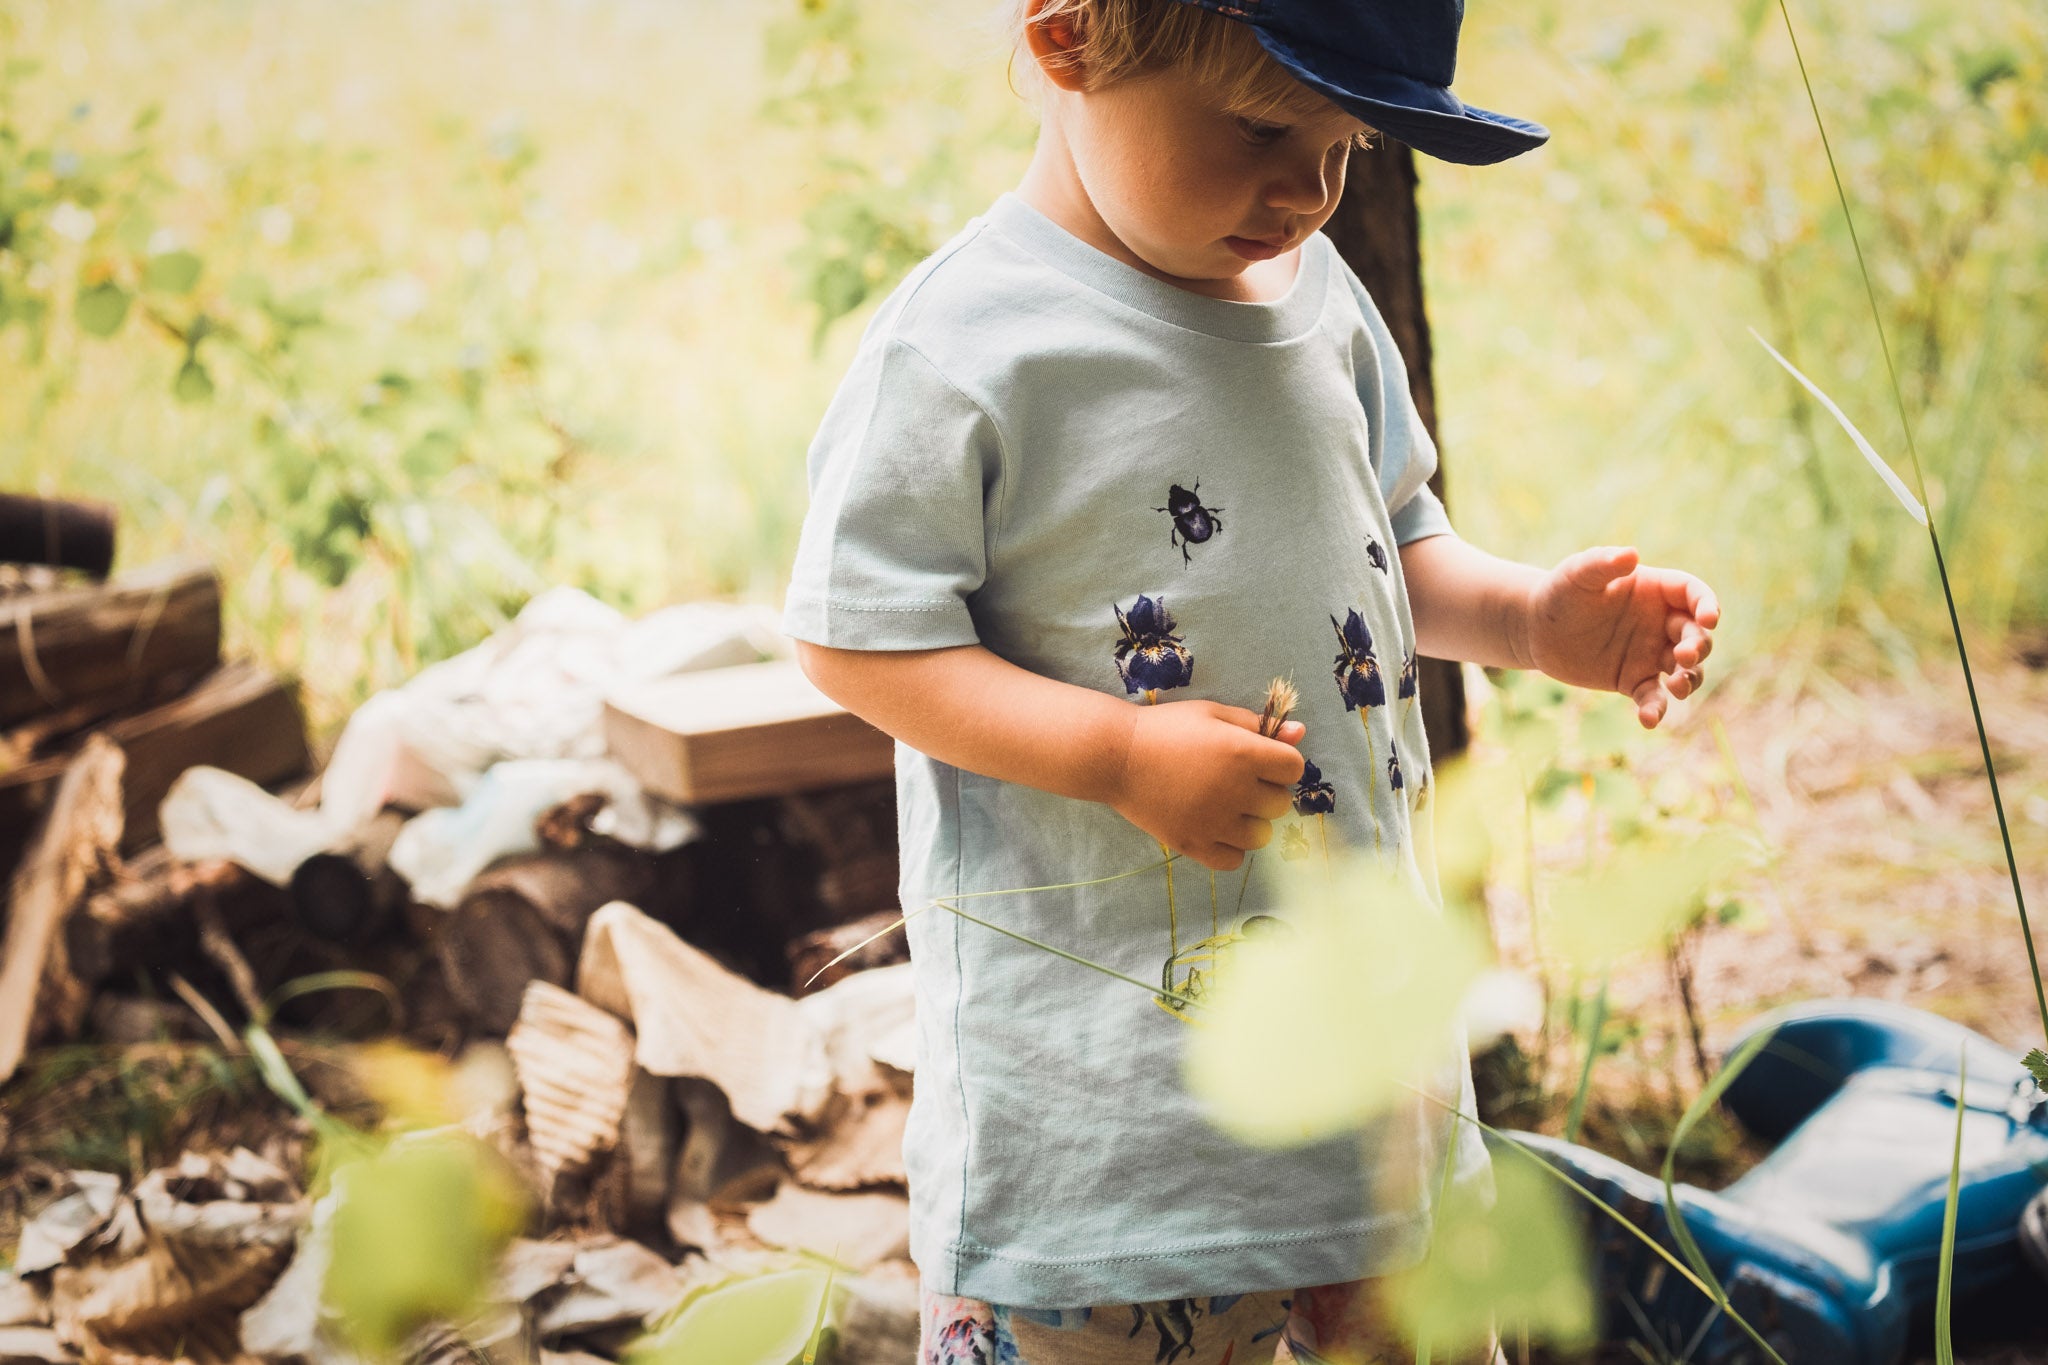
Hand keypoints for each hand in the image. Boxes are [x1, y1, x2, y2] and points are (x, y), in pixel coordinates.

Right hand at [1107, 700, 1306, 870]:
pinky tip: (1215, 828)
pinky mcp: (1192, 844)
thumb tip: (1300, 732)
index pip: (1294, 768)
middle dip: (1266, 791)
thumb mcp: (1213, 714)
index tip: (1262, 760)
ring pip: (1261, 836)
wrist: (1116, 757)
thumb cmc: (1167, 728)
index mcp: (1243, 752)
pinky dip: (1230, 847)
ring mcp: (1213, 822)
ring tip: (1227, 806)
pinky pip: (1234, 860)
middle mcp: (1234, 790)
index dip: (1281, 763)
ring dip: (1251, 821)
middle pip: (1281, 804)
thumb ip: (1258, 724)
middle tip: (1237, 781)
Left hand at [1523, 546, 1719, 729]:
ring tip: (1676, 686)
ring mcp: (1651, 653)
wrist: (1537, 629)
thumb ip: (1602, 563)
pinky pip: (1653, 697)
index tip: (1708, 619)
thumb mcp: (1578, 574)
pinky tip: (1648, 720)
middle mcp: (1661, 622)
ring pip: (1685, 669)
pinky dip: (1655, 709)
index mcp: (1656, 590)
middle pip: (1696, 634)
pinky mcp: (1634, 680)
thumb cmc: (1561, 592)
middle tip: (1683, 656)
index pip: (1694, 594)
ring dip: (1690, 679)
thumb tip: (1631, 555)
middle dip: (1698, 646)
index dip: (1707, 605)